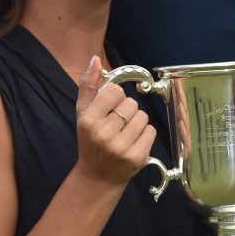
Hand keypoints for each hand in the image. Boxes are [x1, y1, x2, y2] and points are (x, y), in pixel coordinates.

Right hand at [74, 57, 157, 185]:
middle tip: (116, 123)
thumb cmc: (90, 140)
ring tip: (125, 132)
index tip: (109, 108)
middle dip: (127, 110)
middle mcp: (104, 134)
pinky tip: (133, 141)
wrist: (97, 176)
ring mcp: (121, 147)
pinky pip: (151, 131)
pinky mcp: (137, 157)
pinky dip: (145, 134)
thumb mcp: (83, 112)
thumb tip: (96, 59)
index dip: (115, 97)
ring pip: (143, 116)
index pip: (115, 91)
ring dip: (137, 121)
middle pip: (131, 103)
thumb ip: (88, 85)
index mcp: (89, 120)